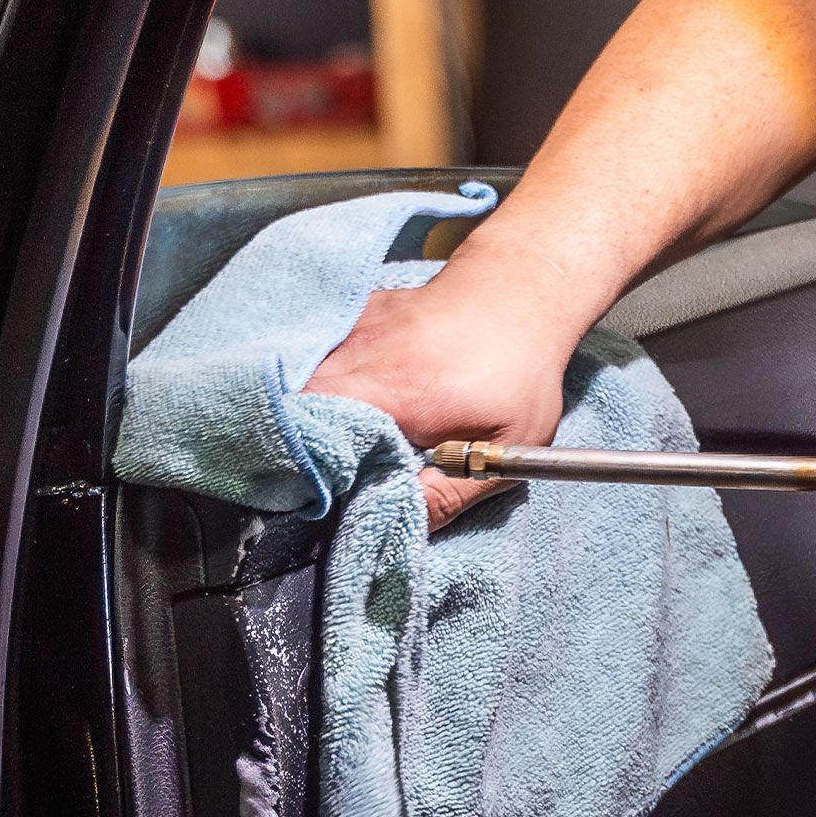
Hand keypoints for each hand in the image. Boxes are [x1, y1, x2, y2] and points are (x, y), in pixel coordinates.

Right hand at [304, 271, 571, 531]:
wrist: (517, 291)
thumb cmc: (518, 373)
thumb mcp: (503, 450)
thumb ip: (449, 495)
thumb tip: (401, 525)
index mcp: (388, 394)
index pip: (312, 435)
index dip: (306, 469)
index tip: (317, 496)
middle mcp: (355, 356)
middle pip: (296, 409)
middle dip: (303, 446)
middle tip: (326, 478)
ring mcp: (349, 330)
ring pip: (302, 382)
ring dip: (310, 417)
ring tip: (333, 445)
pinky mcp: (353, 317)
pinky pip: (319, 357)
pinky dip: (321, 384)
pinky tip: (344, 404)